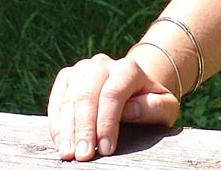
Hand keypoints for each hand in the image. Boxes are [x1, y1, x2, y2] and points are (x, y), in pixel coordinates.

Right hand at [47, 52, 179, 160]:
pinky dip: (56, 122)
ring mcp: (82, 69)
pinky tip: (60, 142)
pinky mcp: (67, 78)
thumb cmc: (150, 104)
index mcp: (129, 68)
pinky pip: (56, 99)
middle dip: (84, 127)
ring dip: (66, 128)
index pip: (114, 93)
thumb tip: (129, 110)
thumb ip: (154, 107)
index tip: (106, 149)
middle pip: (88, 93)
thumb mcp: (164, 107)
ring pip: (69, 97)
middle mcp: (103, 64)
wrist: (133, 91)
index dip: (107, 122)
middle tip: (83, 156)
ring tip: (68, 153)